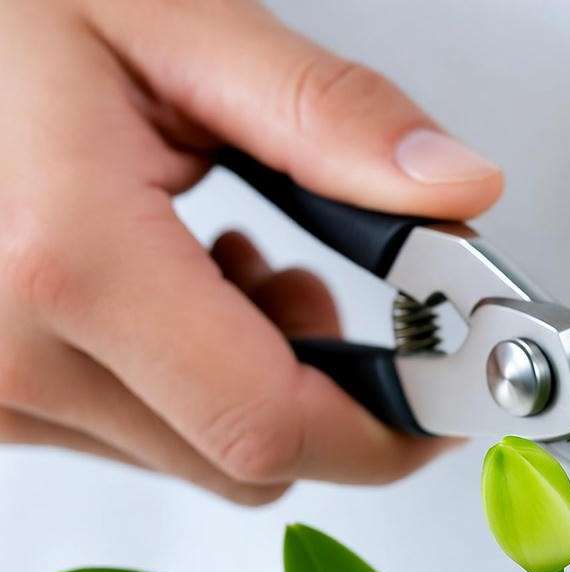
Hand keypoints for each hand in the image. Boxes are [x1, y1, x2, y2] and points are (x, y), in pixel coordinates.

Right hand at [0, 0, 502, 502]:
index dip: (382, 432)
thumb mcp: (178, 25)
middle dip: (323, 391)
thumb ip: (329, 115)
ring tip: (229, 257)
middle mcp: (13, 350)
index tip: (440, 405)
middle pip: (241, 460)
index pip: (268, 426)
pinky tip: (176, 283)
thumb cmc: (11, 10)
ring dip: (252, 378)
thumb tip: (456, 190)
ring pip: (193, 455)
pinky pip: (134, 434)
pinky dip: (189, 379)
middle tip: (318, 284)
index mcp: (69, 258)